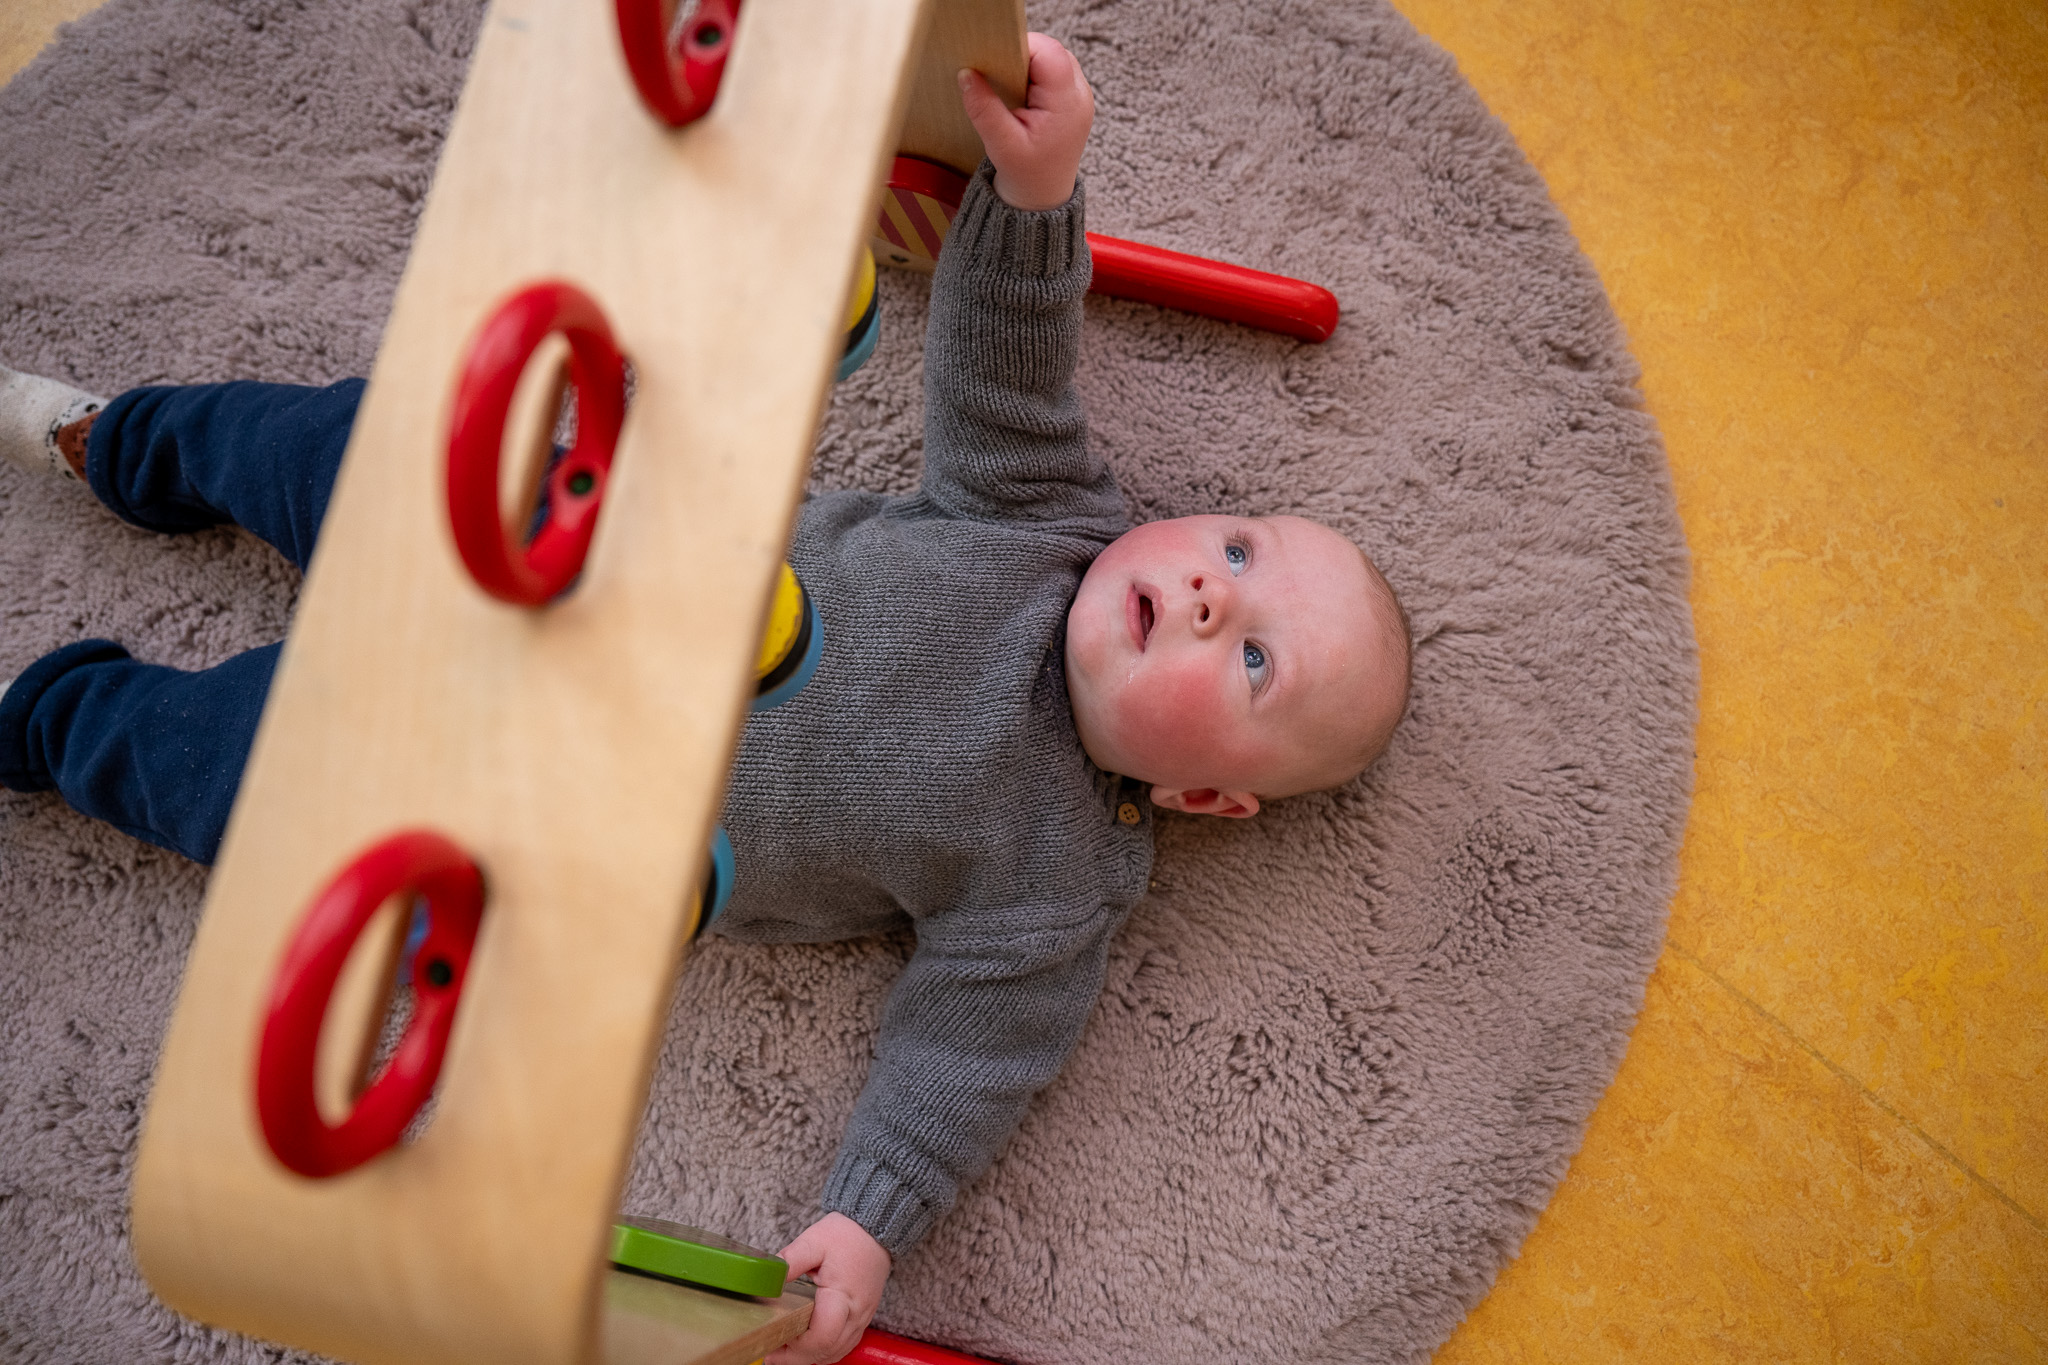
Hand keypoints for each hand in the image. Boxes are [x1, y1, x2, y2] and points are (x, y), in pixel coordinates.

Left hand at [763, 1213, 891, 1364]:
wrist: (875, 1232)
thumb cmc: (846, 1235)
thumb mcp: (814, 1241)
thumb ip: (790, 1260)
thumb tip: (767, 1279)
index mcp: (842, 1297)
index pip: (822, 1336)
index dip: (797, 1344)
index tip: (775, 1337)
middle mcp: (855, 1315)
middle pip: (826, 1351)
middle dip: (796, 1357)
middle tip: (769, 1352)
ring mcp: (861, 1320)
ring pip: (834, 1353)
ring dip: (809, 1356)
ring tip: (783, 1348)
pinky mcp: (861, 1320)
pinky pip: (842, 1346)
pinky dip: (823, 1350)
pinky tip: (805, 1343)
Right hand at [957, 32, 1094, 210]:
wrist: (1043, 198)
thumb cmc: (1026, 175)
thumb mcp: (1001, 145)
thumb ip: (984, 108)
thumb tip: (966, 73)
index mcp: (1067, 105)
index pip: (1049, 53)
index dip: (1020, 48)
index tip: (995, 60)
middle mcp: (1080, 95)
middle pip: (1051, 50)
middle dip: (1022, 56)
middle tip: (998, 75)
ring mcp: (1078, 95)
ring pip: (1051, 57)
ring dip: (1026, 65)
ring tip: (1008, 87)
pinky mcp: (1070, 98)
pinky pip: (1052, 70)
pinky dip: (1032, 74)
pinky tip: (1018, 92)